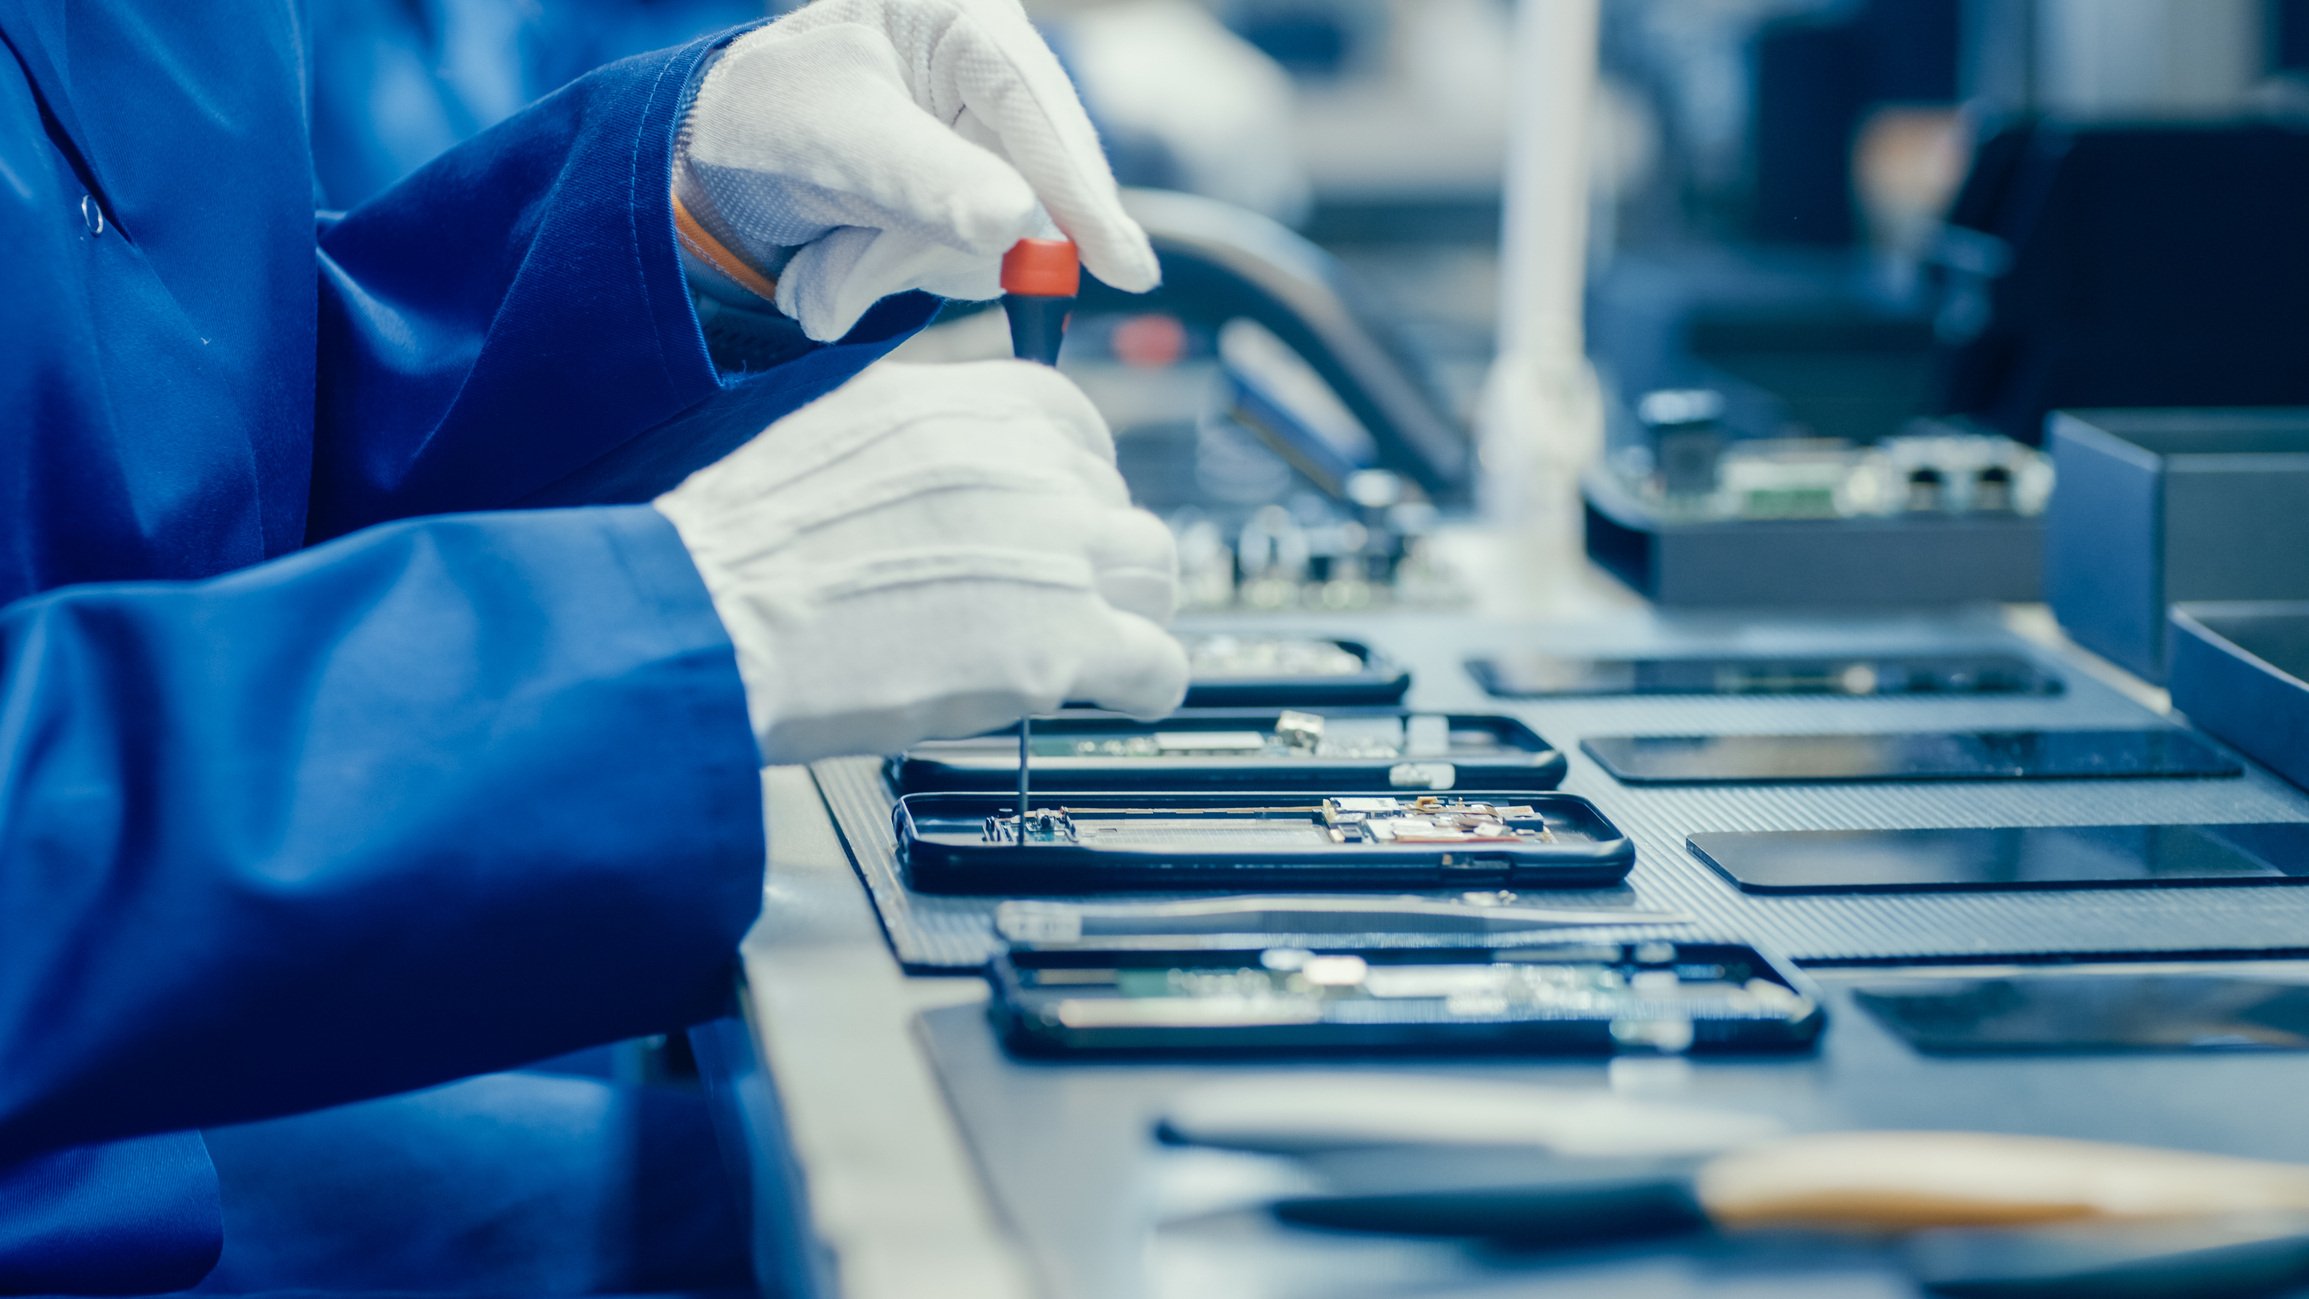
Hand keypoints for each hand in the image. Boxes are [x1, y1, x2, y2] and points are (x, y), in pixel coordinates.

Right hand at [653, 361, 1186, 764]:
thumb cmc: (739, 547)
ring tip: (1090, 645)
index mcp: (966, 405)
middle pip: (1113, 502)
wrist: (709, 619)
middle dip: (1089, 553)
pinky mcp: (1062, 644)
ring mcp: (1052, 553)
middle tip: (1050, 598)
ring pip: (1153, 570)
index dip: (1070, 483)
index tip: (1053, 520)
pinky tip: (1115, 693)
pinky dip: (1145, 683)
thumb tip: (948, 474)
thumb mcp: (834, 437)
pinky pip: (1160, 663)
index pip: (1073, 427)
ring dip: (1129, 609)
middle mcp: (1022, 465)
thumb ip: (915, 445)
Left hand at [674, 0, 1158, 341]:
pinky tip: (837, 262)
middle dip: (938, 249)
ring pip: (998, 238)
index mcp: (960, 20)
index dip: (1080, 190)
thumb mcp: (834, 139)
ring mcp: (991, 146)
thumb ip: (924, 180)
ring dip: (898, 267)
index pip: (1036, 106)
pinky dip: (894, 275)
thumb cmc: (770, 114)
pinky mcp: (978, 203)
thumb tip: (1016, 224)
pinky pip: (968, 264)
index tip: (1122, 267)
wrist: (722, 160)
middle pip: (1033, 184)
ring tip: (819, 266)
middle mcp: (992, 78)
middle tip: (836, 285)